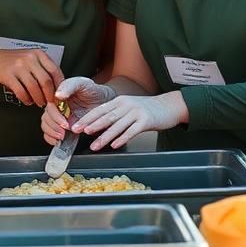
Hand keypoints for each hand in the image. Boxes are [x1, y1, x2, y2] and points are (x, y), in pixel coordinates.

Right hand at [0, 49, 63, 106]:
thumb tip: (58, 87)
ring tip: (39, 102)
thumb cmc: (15, 62)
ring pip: (34, 88)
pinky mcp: (9, 76)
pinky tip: (28, 100)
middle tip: (50, 102)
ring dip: (38, 99)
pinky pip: (21, 92)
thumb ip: (44, 69)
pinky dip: (26, 99)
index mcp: (38, 54)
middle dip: (49, 95)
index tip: (60, 95)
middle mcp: (29, 59)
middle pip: (46, 81)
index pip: (55, 70)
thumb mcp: (32, 59)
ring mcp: (18, 67)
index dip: (59, 85)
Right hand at [41, 77, 116, 145]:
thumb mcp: (82, 83)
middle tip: (64, 132)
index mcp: (57, 95)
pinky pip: (50, 134)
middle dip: (54, 127)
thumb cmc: (93, 91)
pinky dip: (51, 139)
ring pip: (46, 126)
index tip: (64, 123)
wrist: (104, 101)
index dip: (55, 117)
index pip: (49, 107)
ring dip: (52, 134)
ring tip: (62, 137)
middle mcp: (55, 106)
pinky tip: (59, 141)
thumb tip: (58, 95)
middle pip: (46, 118)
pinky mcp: (62, 127)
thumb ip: (70, 86)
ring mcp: (58, 117)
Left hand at [71, 91, 187, 150]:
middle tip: (80, 132)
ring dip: (104, 136)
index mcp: (119, 101)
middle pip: (106, 116)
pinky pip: (132, 131)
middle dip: (91, 125)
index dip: (87, 118)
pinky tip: (115, 145)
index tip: (76, 126)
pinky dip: (122, 138)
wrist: (168, 106)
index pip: (100, 110)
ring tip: (95, 145)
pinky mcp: (146, 120)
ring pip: (117, 125)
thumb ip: (114, 114)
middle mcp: (126, 105)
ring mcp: (136, 112)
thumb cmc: (146, 109)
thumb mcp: (128, 107)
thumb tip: (96, 126)